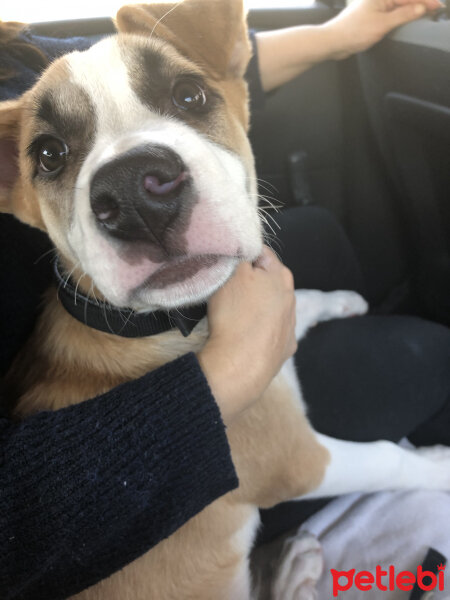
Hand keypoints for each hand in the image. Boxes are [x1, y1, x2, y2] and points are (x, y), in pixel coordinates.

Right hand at [198, 247, 296, 423]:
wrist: (240, 365)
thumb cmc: (234, 314)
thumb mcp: (231, 273)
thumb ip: (240, 255)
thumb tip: (244, 248)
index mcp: (280, 275)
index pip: (262, 253)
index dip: (242, 256)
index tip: (227, 265)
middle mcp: (291, 298)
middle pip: (268, 281)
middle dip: (251, 282)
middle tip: (227, 289)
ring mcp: (290, 325)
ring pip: (271, 307)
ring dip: (257, 307)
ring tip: (234, 316)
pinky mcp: (285, 348)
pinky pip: (271, 332)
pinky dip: (260, 330)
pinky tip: (245, 336)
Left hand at [323, 0, 441, 59]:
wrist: (333, 42)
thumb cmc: (352, 32)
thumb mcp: (383, 24)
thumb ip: (404, 15)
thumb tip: (420, 7)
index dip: (424, 1)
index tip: (436, 6)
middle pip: (403, 0)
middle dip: (419, 4)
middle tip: (434, 10)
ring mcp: (373, 8)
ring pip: (397, 7)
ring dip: (410, 10)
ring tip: (424, 13)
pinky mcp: (370, 18)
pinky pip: (389, 14)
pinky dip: (400, 16)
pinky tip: (407, 20)